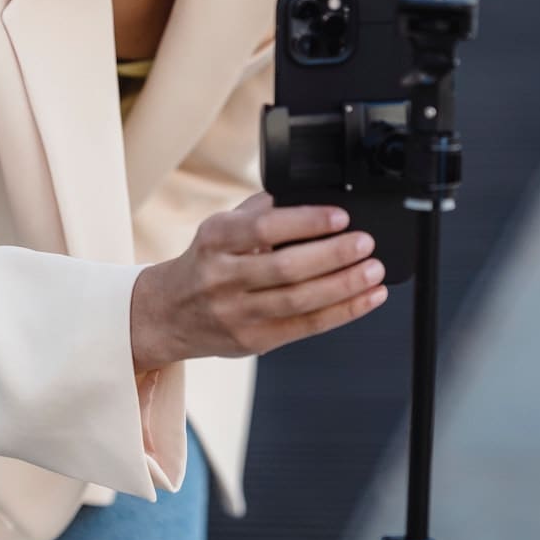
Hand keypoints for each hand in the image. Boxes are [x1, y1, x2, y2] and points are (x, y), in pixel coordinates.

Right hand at [130, 191, 385, 372]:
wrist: (167, 313)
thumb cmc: (204, 265)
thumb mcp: (219, 228)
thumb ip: (257, 211)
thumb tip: (305, 198)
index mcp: (215, 240)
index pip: (264, 228)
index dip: (306, 222)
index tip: (340, 217)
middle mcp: (223, 277)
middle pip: (286, 268)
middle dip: (333, 255)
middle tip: (364, 244)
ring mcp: (237, 313)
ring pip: (299, 301)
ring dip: (344, 286)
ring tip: (372, 272)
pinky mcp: (253, 340)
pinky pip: (305, 327)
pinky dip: (342, 312)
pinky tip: (365, 298)